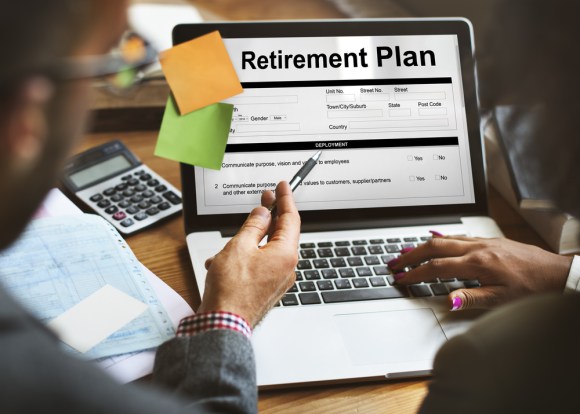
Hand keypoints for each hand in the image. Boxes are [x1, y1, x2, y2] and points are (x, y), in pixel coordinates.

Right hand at [198, 181, 299, 326]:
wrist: (224, 324)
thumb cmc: (231, 290)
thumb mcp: (239, 246)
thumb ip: (253, 226)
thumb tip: (263, 214)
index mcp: (285, 254)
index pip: (291, 218)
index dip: (285, 199)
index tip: (282, 186)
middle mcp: (287, 267)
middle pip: (281, 233)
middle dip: (269, 216)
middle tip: (265, 198)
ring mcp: (278, 280)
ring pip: (266, 250)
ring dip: (248, 242)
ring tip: (228, 245)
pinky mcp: (267, 289)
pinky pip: (259, 265)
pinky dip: (244, 258)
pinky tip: (225, 262)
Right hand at [389, 235, 572, 310]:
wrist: (557, 274)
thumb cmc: (532, 288)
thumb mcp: (502, 300)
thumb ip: (471, 298)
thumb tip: (447, 299)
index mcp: (478, 263)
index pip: (436, 267)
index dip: (415, 273)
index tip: (401, 278)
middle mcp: (478, 248)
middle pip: (434, 246)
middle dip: (411, 254)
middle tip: (394, 261)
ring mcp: (483, 242)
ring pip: (445, 238)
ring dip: (422, 245)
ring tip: (406, 251)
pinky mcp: (490, 241)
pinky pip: (458, 236)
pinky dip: (441, 238)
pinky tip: (436, 239)